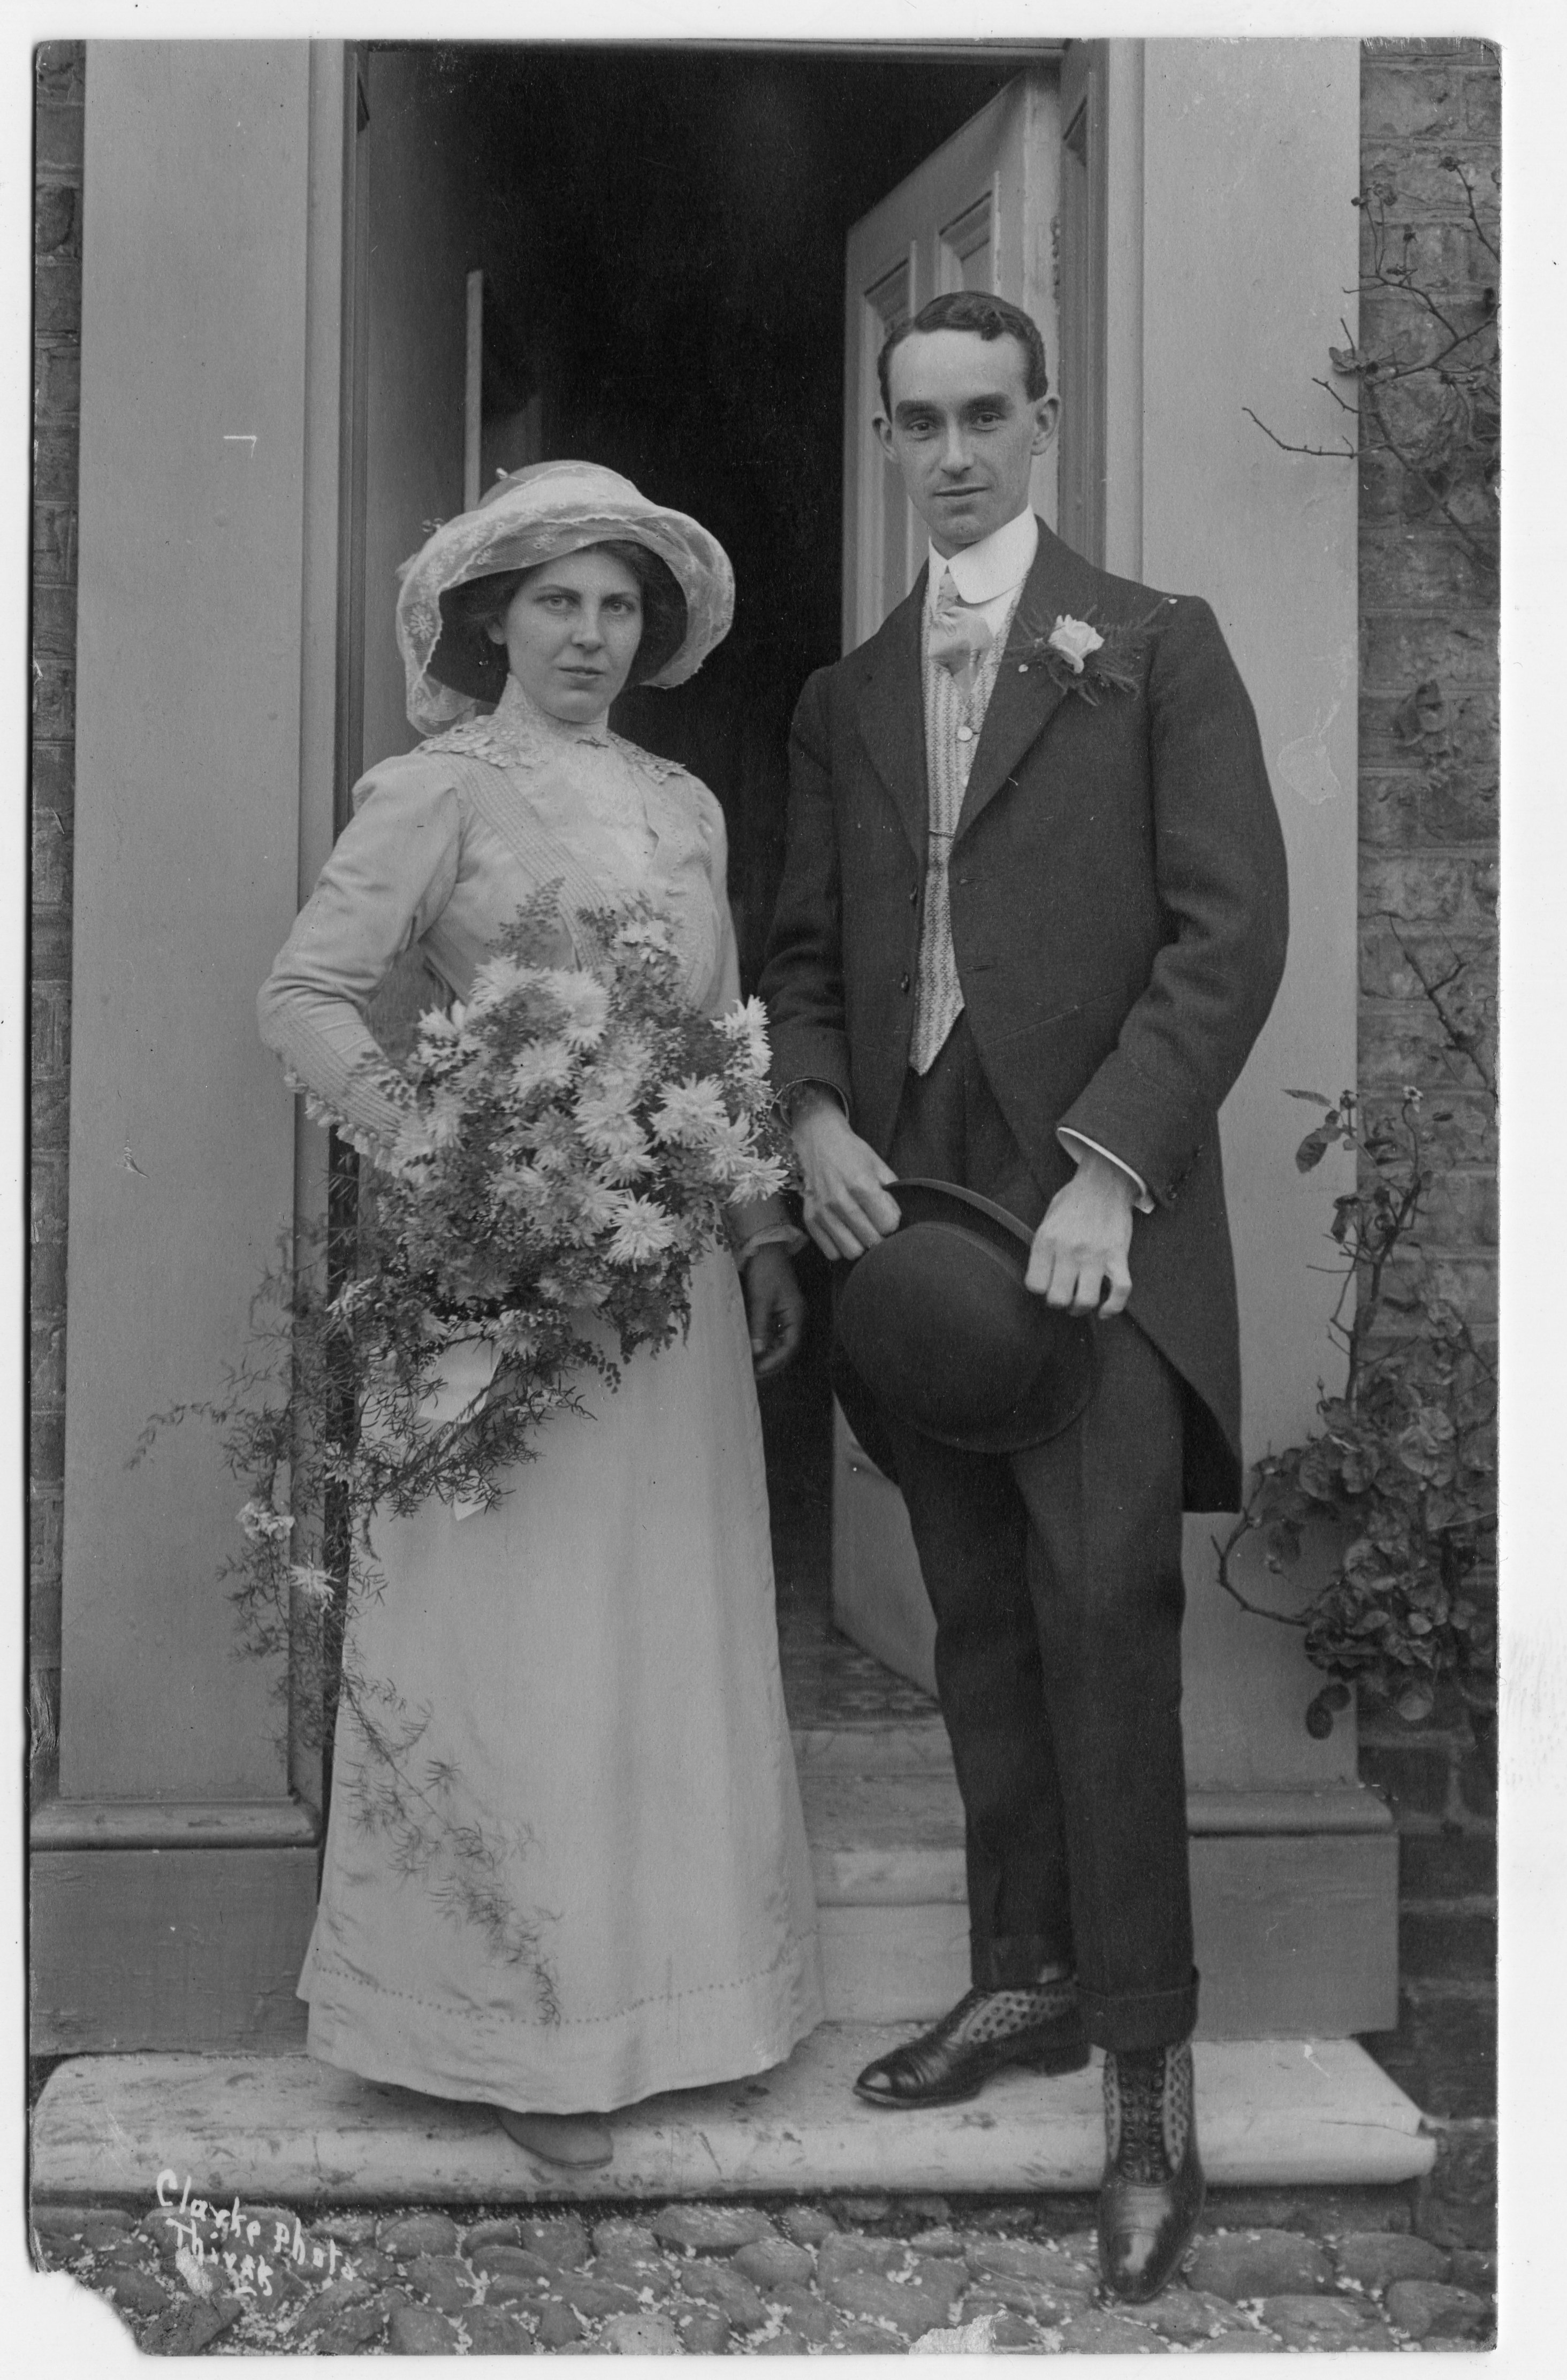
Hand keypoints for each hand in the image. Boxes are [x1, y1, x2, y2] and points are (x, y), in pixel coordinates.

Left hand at [742, 1244, 805, 1376]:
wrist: (765, 1248)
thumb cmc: (766, 1271)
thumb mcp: (761, 1299)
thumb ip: (760, 1325)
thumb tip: (757, 1351)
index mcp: (796, 1315)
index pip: (789, 1346)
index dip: (775, 1361)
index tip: (758, 1370)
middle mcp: (793, 1318)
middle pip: (785, 1347)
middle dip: (770, 1362)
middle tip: (751, 1373)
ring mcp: (784, 1315)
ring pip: (777, 1342)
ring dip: (765, 1354)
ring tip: (748, 1365)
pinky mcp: (774, 1311)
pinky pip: (770, 1332)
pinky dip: (761, 1342)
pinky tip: (749, 1348)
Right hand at [791, 1090, 901, 1259]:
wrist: (817, 1140)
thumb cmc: (851, 1152)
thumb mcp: (878, 1165)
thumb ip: (891, 1192)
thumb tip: (899, 1219)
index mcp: (861, 1184)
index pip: (888, 1224)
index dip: (892, 1221)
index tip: (888, 1214)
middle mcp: (839, 1200)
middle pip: (871, 1240)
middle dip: (879, 1235)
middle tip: (876, 1224)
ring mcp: (822, 1212)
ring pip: (851, 1251)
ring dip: (860, 1244)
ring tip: (861, 1231)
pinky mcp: (810, 1219)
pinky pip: (831, 1252)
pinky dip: (840, 1247)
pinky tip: (845, 1232)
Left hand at [1025, 1149, 1134, 1315]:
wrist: (1104, 1183)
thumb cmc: (1073, 1202)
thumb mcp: (1047, 1220)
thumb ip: (1042, 1249)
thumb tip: (1040, 1280)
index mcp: (1047, 1240)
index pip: (1035, 1285)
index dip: (1040, 1290)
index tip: (1046, 1285)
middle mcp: (1069, 1250)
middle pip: (1057, 1299)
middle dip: (1059, 1303)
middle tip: (1063, 1296)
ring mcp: (1096, 1255)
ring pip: (1085, 1301)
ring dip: (1081, 1308)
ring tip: (1080, 1303)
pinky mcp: (1118, 1256)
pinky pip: (1120, 1292)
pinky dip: (1113, 1308)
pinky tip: (1105, 1311)